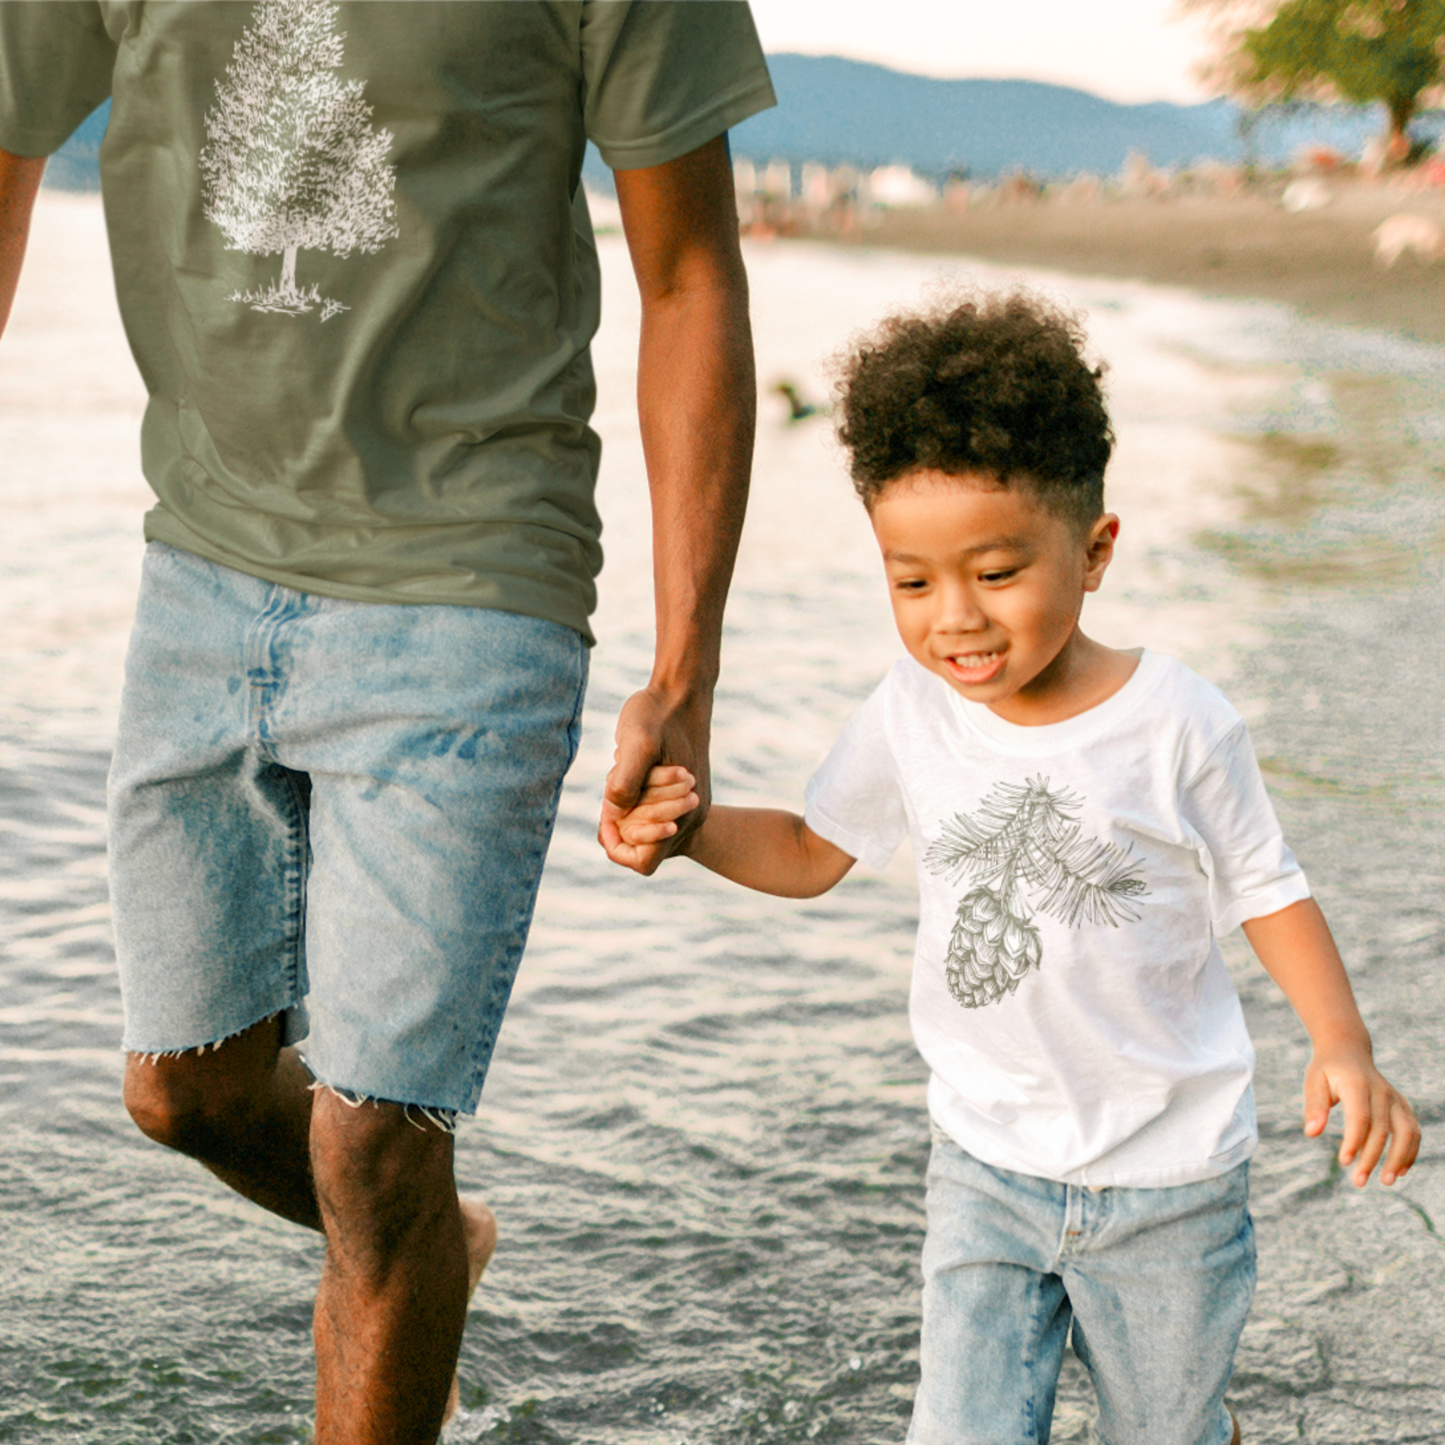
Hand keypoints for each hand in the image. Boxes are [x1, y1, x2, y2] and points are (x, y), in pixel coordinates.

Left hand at [598, 684, 710, 874]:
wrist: (684, 691)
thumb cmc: (657, 714)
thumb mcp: (636, 742)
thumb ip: (626, 781)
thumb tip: (617, 812)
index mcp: (682, 814)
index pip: (642, 862)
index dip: (618, 847)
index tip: (607, 816)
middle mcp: (690, 818)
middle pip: (642, 846)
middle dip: (622, 822)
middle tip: (615, 785)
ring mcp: (690, 807)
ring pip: (647, 828)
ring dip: (629, 809)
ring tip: (626, 772)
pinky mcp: (685, 795)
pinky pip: (654, 812)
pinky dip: (638, 797)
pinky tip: (635, 767)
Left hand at [1303, 1040, 1419, 1186]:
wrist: (1348, 1050)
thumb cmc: (1327, 1069)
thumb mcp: (1313, 1081)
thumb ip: (1314, 1106)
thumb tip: (1311, 1134)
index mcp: (1357, 1083)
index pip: (1360, 1117)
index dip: (1354, 1141)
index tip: (1344, 1162)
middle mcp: (1381, 1091)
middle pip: (1381, 1129)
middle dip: (1371, 1158)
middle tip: (1358, 1181)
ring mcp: (1395, 1098)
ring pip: (1406, 1132)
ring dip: (1399, 1158)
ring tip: (1387, 1181)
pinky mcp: (1402, 1106)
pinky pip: (1413, 1131)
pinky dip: (1410, 1151)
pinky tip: (1401, 1171)